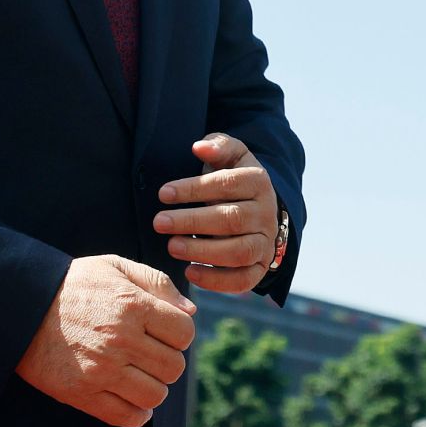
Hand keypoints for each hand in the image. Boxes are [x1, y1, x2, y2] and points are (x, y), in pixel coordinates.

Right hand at [15, 255, 196, 426]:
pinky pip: (127, 417)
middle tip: (150, 354)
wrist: (22, 307)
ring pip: (155, 395)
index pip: (184, 333)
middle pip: (173, 367)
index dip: (179, 333)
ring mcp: (102, 370)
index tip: (165, 332)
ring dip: (154, 387)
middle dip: (168, 360)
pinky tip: (131, 398)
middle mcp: (121, 339)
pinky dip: (137, 412)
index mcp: (133, 305)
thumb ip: (157, 283)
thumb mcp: (115, 266)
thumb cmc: (74, 284)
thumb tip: (190, 310)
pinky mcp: (82, 393)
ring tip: (140, 375)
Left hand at [153, 132, 280, 293]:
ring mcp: (266, 242)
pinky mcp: (260, 267)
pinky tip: (189, 272)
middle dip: (192, 221)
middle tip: (159, 223)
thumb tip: (199, 148)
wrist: (258, 209)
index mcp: (258, 181)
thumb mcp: (230, 157)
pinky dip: (217, 281)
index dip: (194, 189)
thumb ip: (217, 146)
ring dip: (203, 252)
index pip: (227, 184)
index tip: (163, 194)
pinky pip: (243, 279)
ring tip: (172, 246)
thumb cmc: (233, 180)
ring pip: (239, 251)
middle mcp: (266, 213)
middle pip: (232, 219)